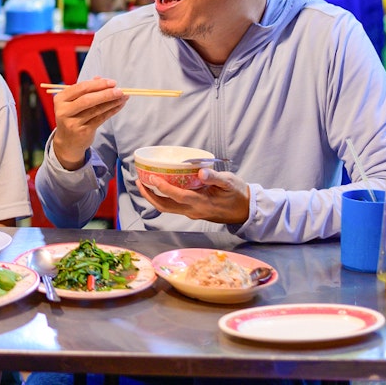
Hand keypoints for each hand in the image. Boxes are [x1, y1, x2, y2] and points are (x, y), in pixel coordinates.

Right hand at [49, 78, 126, 170]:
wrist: (68, 141)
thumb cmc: (72, 116)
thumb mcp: (74, 101)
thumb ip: (85, 89)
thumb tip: (100, 78)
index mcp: (60, 99)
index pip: (80, 88)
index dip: (98, 84)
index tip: (112, 82)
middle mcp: (64, 111)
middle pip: (87, 99)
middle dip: (106, 94)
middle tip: (119, 90)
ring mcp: (73, 123)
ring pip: (96, 110)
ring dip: (112, 102)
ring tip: (123, 97)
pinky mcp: (83, 132)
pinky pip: (100, 119)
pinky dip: (111, 111)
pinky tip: (119, 106)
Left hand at [136, 168, 250, 224]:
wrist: (247, 210)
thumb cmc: (238, 194)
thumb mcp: (229, 182)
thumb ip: (214, 177)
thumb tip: (201, 172)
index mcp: (202, 204)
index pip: (177, 197)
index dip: (163, 188)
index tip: (152, 178)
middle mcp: (194, 211)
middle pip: (165, 207)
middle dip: (149, 195)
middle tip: (139, 181)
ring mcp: (193, 212)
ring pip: (168, 208)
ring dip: (153, 197)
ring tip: (144, 184)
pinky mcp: (194, 211)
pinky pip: (174, 206)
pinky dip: (163, 198)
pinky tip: (160, 187)